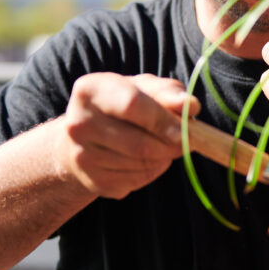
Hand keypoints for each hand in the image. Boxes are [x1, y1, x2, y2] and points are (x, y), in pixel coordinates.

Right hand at [52, 73, 199, 198]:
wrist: (84, 138)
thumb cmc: (121, 106)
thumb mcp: (143, 88)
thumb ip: (169, 92)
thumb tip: (191, 106)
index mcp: (89, 91)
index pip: (132, 105)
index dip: (163, 120)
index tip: (184, 129)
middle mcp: (78, 123)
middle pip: (139, 143)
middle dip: (170, 145)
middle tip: (186, 142)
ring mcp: (82, 156)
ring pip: (141, 163)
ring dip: (164, 158)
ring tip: (164, 146)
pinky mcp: (93, 181)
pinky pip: (136, 180)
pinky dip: (152, 171)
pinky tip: (148, 159)